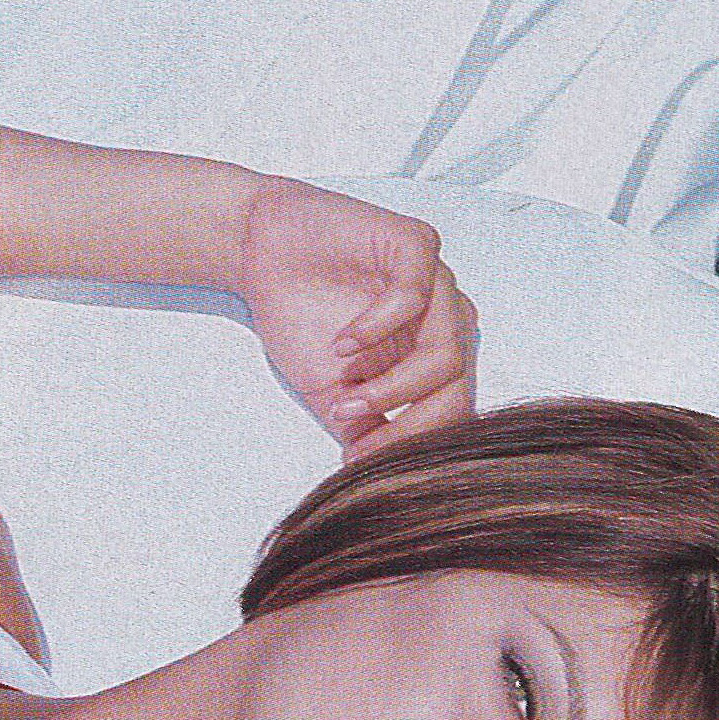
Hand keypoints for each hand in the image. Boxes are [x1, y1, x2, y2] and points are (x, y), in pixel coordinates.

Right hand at [235, 178, 477, 455]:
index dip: (411, 443)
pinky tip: (343, 342)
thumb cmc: (300, 314)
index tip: (360, 459)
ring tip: (346, 393)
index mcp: (434, 354)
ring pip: (448, 348)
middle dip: (408, 420)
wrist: (260, 253)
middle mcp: (445, 319)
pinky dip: (378, 327)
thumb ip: (363, 428)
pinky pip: (416, 293)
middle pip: (458, 385)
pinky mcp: (413, 244)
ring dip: (394, 382)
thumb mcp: (331, 390)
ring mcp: (436, 281)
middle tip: (356, 429)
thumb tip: (377, 475)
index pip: (450, 409)